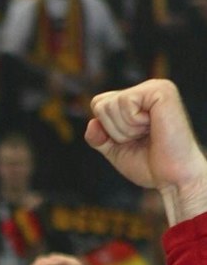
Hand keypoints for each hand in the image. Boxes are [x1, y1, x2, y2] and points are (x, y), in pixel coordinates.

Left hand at [86, 80, 206, 219]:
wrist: (172, 177)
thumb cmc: (149, 164)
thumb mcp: (115, 150)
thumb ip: (98, 137)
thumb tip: (92, 123)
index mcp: (138, 100)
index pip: (98, 104)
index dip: (106, 129)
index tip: (131, 139)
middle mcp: (146, 89)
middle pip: (100, 104)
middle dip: (114, 130)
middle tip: (141, 138)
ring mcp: (155, 87)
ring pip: (110, 105)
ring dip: (125, 129)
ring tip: (149, 133)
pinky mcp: (162, 90)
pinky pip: (125, 102)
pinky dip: (133, 123)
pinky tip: (153, 127)